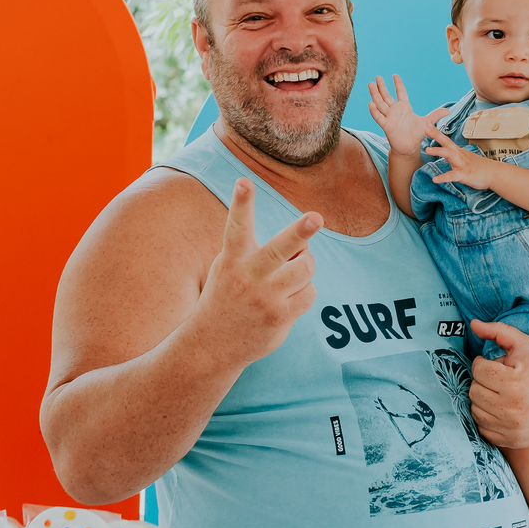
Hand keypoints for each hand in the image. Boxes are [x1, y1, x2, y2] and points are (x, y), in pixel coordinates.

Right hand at [195, 180, 321, 369]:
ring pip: (305, 268)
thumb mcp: (230, 268)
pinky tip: (288, 299)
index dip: (242, 203)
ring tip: (291, 272)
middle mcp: (248, 277)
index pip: (237, 226)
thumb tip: (305, 247)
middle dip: (300, 232)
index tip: (244, 182)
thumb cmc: (227, 296)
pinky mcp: (280, 317)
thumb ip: (262, 253)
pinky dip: (304, 291)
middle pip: (280, 248)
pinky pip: (309, 293)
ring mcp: (265, 298)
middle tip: (316, 217)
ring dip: (305, 265)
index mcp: (232, 259)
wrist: (212, 345)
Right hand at [367, 74, 446, 155]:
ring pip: (380, 104)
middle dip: (382, 87)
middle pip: (386, 96)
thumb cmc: (416, 135)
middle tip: (377, 77)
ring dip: (375, 94)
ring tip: (370, 84)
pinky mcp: (386, 126)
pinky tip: (370, 103)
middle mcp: (395, 111)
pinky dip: (374, 111)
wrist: (409, 147)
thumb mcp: (427, 123)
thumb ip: (435, 115)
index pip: (401, 93)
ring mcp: (389, 118)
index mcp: (405, 108)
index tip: (395, 75)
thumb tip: (448, 110)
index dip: (398, 84)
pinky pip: (379, 117)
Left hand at [426, 127, 495, 189]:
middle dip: (437, 135)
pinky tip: (435, 179)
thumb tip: (448, 155)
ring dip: (439, 151)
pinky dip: (444, 177)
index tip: (428, 125)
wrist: (494, 174)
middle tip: (426, 128)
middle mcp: (460, 155)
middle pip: (447, 143)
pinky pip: (453, 176)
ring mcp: (462, 164)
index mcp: (459, 152)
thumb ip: (456, 157)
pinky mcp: (465, 174)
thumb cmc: (479, 167)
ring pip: (450, 155)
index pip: (447, 140)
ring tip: (427, 149)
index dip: (437, 133)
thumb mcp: (465, 159)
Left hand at [468, 323, 528, 447]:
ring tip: (498, 392)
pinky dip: (487, 417)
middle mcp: (513, 407)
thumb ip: (499, 331)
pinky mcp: (511, 440)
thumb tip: (472, 324)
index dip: (484, 364)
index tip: (494, 365)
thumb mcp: (526, 345)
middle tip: (497, 378)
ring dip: (483, 399)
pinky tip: (500, 408)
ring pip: (475, 409)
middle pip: (474, 390)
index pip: (478, 370)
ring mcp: (512, 427)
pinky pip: (482, 427)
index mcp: (516, 381)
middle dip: (483, 381)